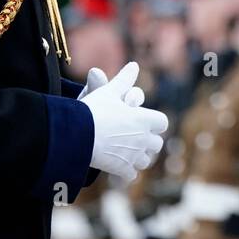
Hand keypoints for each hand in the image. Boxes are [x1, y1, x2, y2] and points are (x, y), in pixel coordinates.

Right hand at [78, 62, 166, 179]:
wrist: (77, 134)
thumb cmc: (94, 110)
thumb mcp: (109, 92)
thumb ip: (124, 80)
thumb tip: (134, 64)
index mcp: (144, 119)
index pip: (162, 123)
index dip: (154, 122)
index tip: (144, 121)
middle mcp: (143, 139)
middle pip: (157, 144)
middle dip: (148, 142)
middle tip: (135, 138)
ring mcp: (133, 155)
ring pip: (145, 160)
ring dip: (138, 157)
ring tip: (127, 153)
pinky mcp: (121, 169)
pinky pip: (131, 174)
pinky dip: (126, 172)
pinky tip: (118, 167)